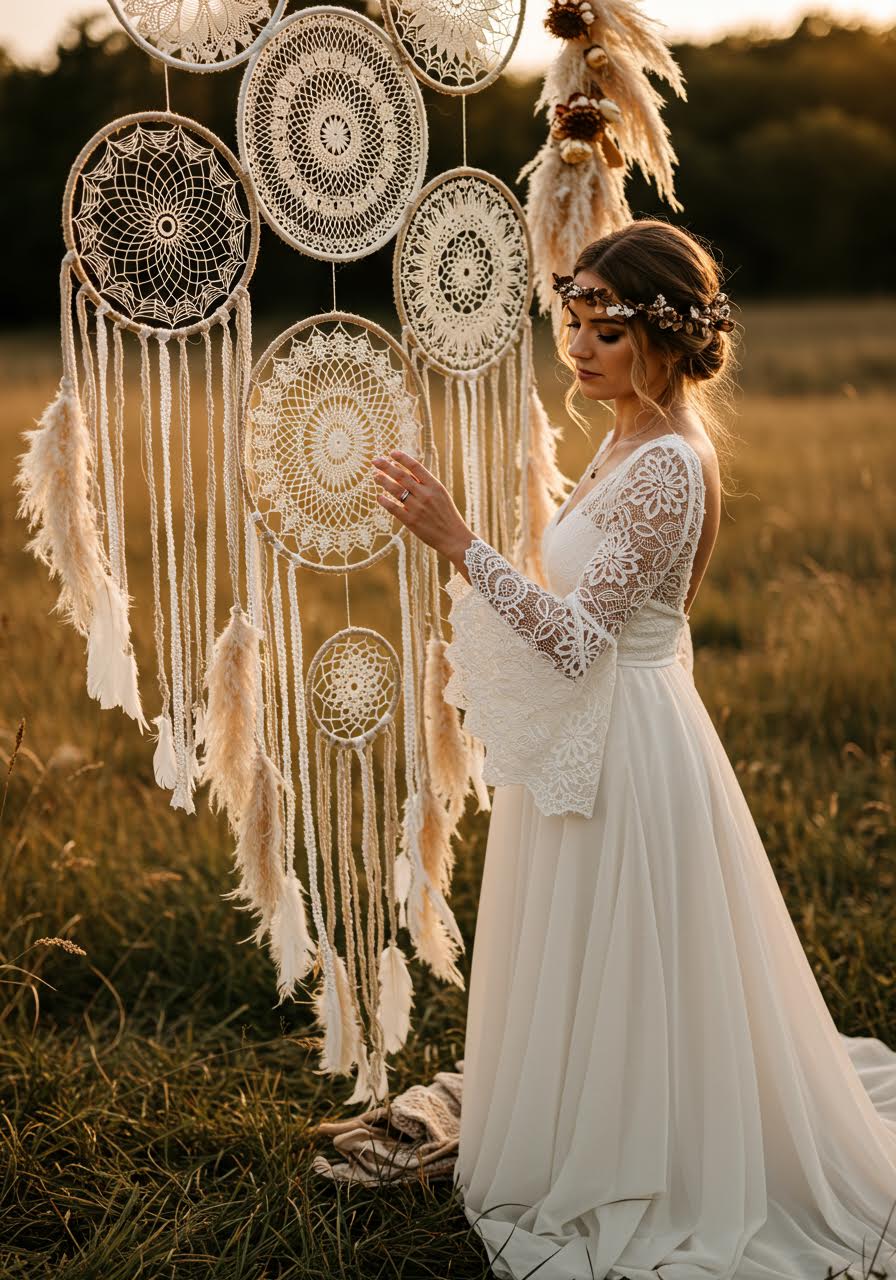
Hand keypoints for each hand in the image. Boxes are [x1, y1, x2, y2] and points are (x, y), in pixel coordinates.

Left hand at [371, 449, 473, 573]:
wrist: (453, 537)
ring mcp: (417, 508)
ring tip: (375, 476)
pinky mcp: (411, 521)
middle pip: (402, 476)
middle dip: (386, 467)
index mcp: (435, 486)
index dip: (402, 458)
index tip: (392, 452)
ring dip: (383, 481)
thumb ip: (424, 483)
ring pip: (396, 490)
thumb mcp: (440, 495)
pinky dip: (384, 501)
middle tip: (375, 461)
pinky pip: (394, 508)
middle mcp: (425, 495)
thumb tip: (403, 470)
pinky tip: (378, 497)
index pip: (416, 467)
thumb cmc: (447, 514)